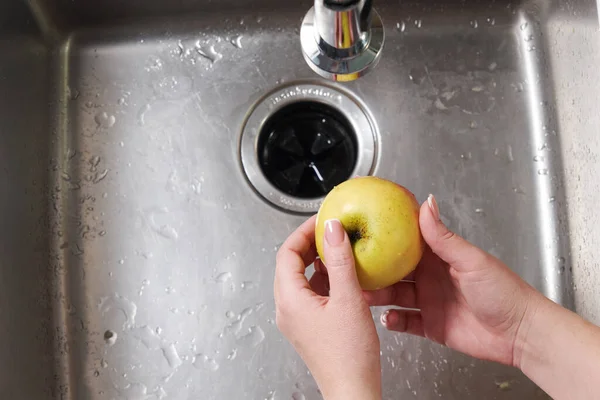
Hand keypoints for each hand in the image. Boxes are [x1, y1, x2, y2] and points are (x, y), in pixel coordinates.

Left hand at [274, 217, 380, 399]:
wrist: (352, 389)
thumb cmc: (348, 354)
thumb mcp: (348, 298)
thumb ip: (340, 260)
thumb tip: (333, 229)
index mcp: (289, 299)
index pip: (287, 253)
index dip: (302, 232)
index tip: (321, 220)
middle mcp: (287, 308)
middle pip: (290, 264)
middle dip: (310, 245)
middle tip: (330, 232)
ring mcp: (295, 318)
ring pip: (300, 278)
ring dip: (317, 262)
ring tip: (339, 252)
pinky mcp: (307, 325)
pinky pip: (309, 293)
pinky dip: (323, 279)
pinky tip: (343, 277)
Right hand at [364, 194, 541, 366]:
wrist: (520, 333)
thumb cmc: (504, 291)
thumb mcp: (470, 260)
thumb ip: (443, 236)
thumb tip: (427, 202)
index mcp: (438, 257)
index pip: (405, 243)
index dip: (384, 238)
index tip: (363, 233)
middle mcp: (430, 277)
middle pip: (393, 271)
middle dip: (373, 270)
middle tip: (354, 269)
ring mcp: (429, 301)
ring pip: (394, 296)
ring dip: (378, 295)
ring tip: (362, 295)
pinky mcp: (430, 325)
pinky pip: (404, 322)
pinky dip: (393, 321)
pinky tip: (387, 318)